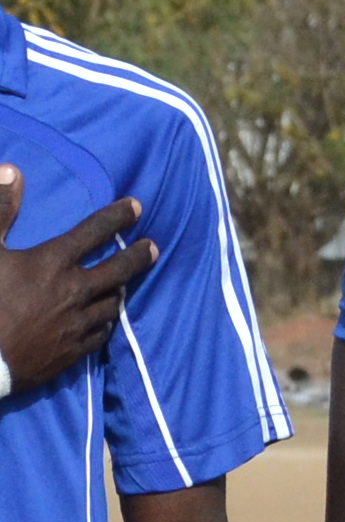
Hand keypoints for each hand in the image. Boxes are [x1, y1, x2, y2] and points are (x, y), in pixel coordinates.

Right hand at [0, 165, 154, 388]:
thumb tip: (12, 170)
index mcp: (53, 263)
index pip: (94, 231)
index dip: (117, 216)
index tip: (136, 206)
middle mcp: (74, 291)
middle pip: (119, 269)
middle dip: (138, 255)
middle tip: (153, 247)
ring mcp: (77, 323)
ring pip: (113, 303)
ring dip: (121, 290)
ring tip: (125, 284)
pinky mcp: (74, 351)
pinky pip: (102, 333)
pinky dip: (106, 322)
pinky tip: (106, 319)